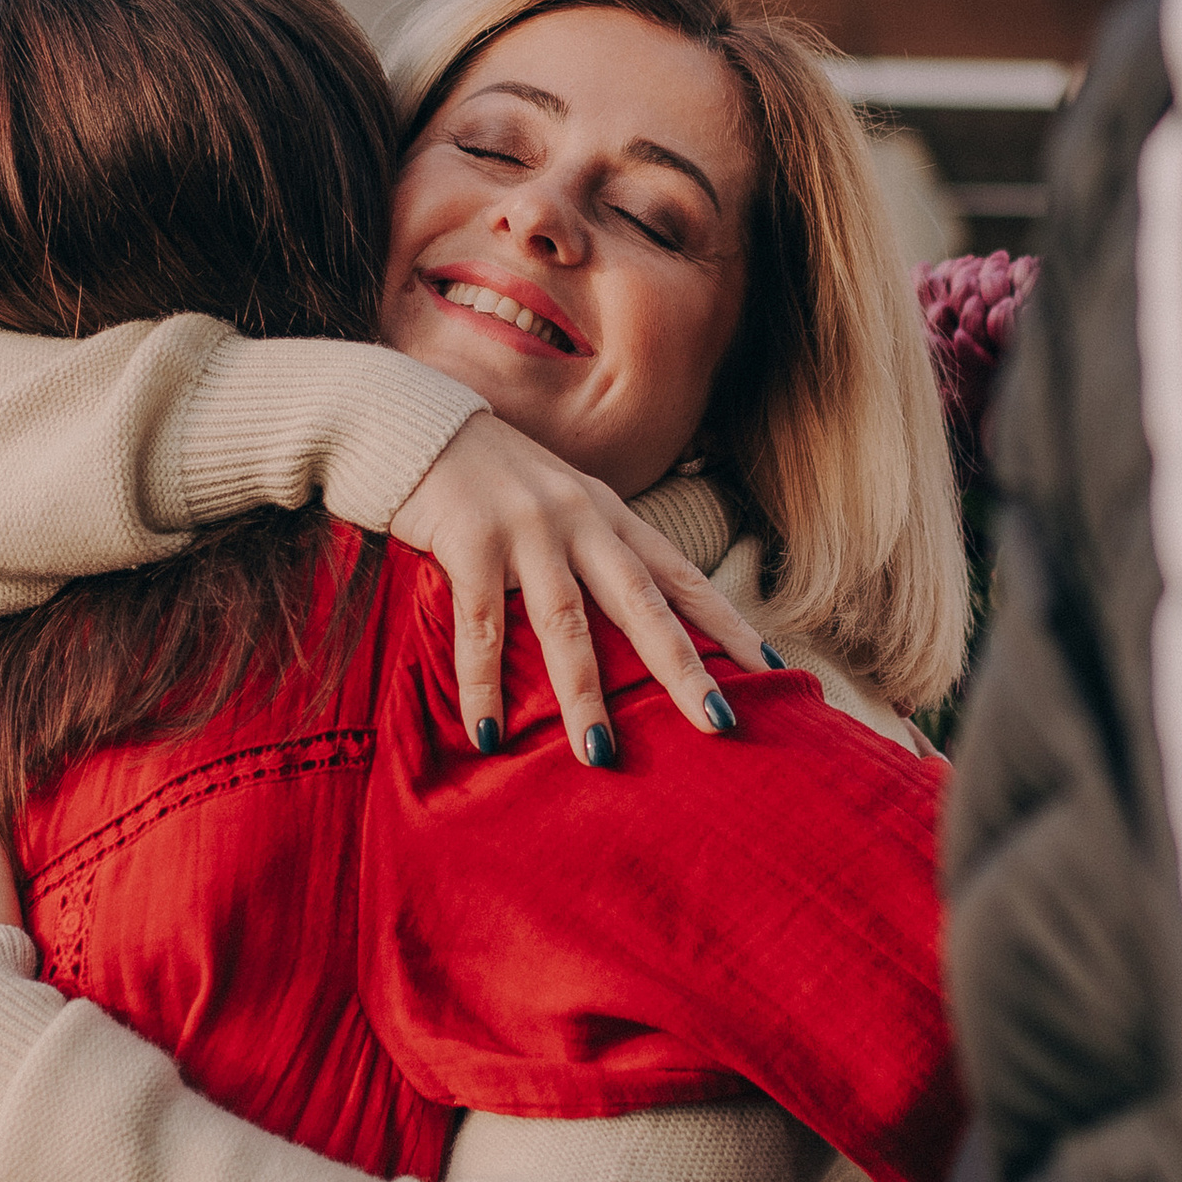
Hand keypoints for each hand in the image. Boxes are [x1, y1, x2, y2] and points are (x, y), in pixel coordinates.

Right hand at [387, 415, 772, 763]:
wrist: (411, 426)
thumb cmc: (485, 479)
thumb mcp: (554, 503)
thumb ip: (588, 551)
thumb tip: (621, 626)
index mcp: (607, 513)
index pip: (679, 573)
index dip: (726, 620)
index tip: (770, 665)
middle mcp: (579, 518)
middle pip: (643, 604)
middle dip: (684, 667)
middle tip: (719, 722)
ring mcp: (526, 529)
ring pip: (566, 626)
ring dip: (584, 696)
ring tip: (601, 755)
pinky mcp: (470, 541)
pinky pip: (481, 628)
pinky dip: (483, 687)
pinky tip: (488, 734)